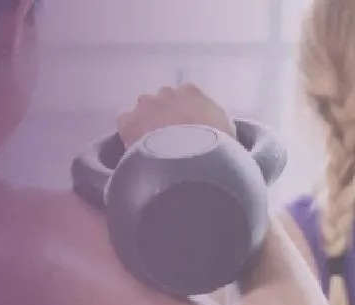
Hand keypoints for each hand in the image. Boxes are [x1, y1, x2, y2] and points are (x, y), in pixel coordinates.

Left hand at [116, 83, 236, 148]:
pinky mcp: (128, 122)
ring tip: (152, 143)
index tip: (190, 126)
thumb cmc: (217, 148)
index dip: (188, 111)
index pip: (188, 94)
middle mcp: (167, 93)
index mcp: (193, 93)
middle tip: (171, 135)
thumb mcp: (228, 134)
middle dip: (166, 112)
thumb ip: (218, 124)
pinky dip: (130, 132)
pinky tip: (135, 147)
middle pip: (164, 98)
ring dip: (147, 120)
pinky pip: (126, 122)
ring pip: (144, 108)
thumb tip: (215, 128)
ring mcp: (145, 106)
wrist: (190, 161)